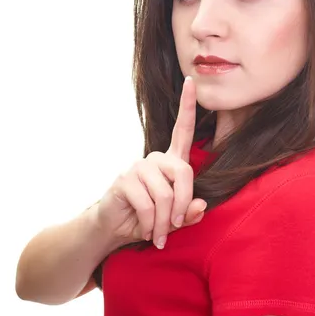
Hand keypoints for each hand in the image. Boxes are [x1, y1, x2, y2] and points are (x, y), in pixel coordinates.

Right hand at [97, 76, 205, 248]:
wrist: (113, 230)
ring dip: (164, 222)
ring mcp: (138, 167)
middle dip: (183, 206)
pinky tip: (145, 230)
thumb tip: (201, 205)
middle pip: (184, 172)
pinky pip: (148, 205)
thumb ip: (188, 214)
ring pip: (166, 194)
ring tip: (158, 234)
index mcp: (170, 163)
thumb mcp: (172, 221)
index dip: (187, 105)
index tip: (191, 81)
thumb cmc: (146, 220)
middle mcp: (155, 159)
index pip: (183, 130)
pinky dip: (150, 224)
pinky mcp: (125, 180)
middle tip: (175, 226)